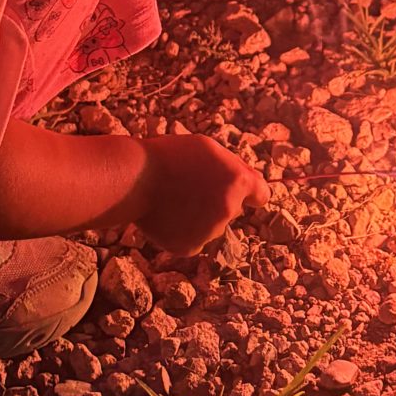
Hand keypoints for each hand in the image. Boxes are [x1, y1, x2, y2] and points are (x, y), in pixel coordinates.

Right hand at [138, 135, 269, 254]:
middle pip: (232, 209)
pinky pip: (194, 239)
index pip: (261, 195)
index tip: (241, 191)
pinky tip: (167, 215)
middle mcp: (229, 209)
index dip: (250, 192)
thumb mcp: (208, 147)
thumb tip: (252, 186)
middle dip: (218, 200)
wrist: (133, 179)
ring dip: (200, 215)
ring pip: (212, 225)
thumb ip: (234, 167)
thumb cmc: (170, 156)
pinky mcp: (189, 247)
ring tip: (173, 197)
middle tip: (190, 185)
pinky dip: (183, 230)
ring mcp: (210, 232)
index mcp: (238, 182)